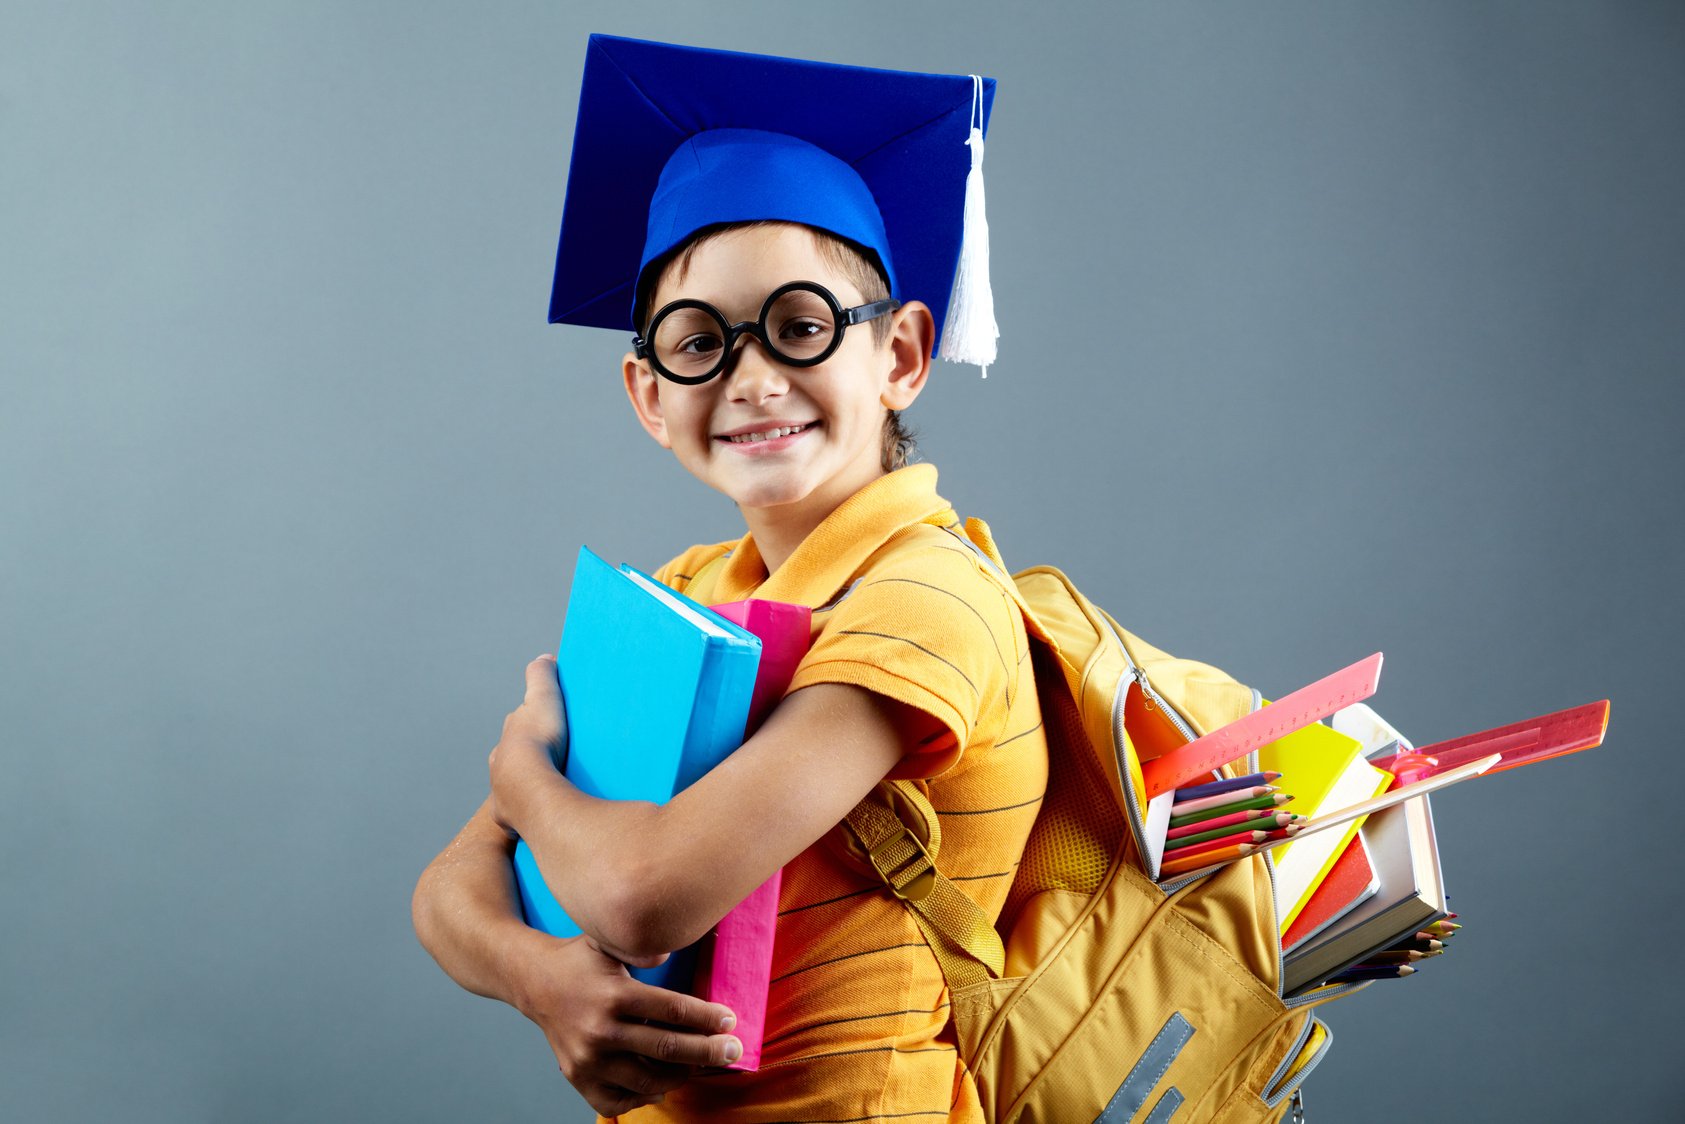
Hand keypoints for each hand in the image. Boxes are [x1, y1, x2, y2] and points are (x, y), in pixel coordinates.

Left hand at [488, 655, 566, 835]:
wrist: (529, 788)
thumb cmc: (537, 742)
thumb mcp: (542, 699)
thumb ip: (541, 677)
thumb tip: (543, 659)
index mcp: (505, 744)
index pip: (515, 735)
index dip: (529, 731)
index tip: (546, 732)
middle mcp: (500, 771)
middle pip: (514, 765)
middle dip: (530, 765)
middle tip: (554, 765)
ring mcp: (504, 797)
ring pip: (517, 792)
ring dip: (532, 791)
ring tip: (556, 792)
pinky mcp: (513, 821)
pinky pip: (525, 818)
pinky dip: (535, 815)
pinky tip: (551, 815)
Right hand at [512, 934, 742, 1116]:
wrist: (534, 982)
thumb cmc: (580, 961)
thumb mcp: (608, 942)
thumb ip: (641, 946)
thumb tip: (669, 953)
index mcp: (615, 994)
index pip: (672, 1010)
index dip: (707, 1018)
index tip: (731, 1021)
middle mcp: (601, 1030)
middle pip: (667, 1049)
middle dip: (708, 1051)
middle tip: (734, 1050)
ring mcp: (588, 1060)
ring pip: (648, 1081)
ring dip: (681, 1075)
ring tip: (698, 1064)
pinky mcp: (578, 1078)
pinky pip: (618, 1101)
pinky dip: (643, 1098)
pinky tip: (661, 1083)